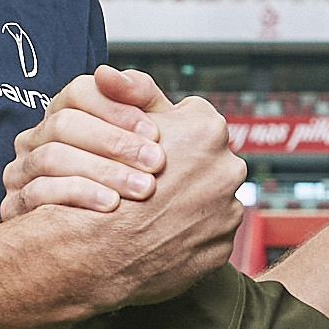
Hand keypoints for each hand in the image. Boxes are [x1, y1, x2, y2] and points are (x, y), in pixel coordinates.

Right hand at [4, 66, 173, 219]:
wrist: (116, 240)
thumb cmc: (132, 177)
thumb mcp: (146, 135)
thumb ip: (139, 98)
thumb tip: (109, 74)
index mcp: (63, 114)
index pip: (79, 93)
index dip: (116, 109)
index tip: (154, 133)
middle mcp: (35, 138)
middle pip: (64, 125)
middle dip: (115, 143)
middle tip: (156, 162)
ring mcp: (20, 170)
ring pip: (52, 158)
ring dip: (102, 171)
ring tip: (142, 187)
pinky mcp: (13, 205)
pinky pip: (37, 194)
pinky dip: (77, 196)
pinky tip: (110, 205)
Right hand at [22, 82, 244, 311]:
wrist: (100, 253)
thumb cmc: (105, 185)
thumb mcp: (112, 125)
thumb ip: (128, 96)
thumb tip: (109, 74)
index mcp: (207, 130)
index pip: (193, 119)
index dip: (166, 134)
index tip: (150, 149)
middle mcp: (229, 167)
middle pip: (206, 159)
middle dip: (183, 168)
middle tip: (150, 182)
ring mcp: (229, 210)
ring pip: (209, 198)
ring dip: (188, 202)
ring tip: (154, 212)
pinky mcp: (223, 246)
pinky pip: (207, 234)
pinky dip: (189, 233)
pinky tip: (162, 236)